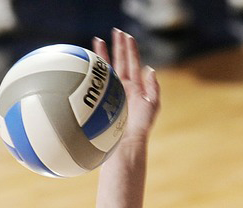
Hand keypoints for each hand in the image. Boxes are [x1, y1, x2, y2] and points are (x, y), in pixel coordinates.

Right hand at [93, 28, 159, 143]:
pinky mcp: (101, 99)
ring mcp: (111, 93)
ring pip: (107, 70)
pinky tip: (89, 62)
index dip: (130, 49)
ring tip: (98, 40)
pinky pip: (97, 83)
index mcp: (136, 88)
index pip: (132, 63)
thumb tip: (150, 68)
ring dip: (104, 55)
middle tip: (114, 31)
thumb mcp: (152, 105)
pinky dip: (93, 72)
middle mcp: (123, 88)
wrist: (124, 142)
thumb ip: (153, 87)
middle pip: (120, 62)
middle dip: (117, 46)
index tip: (126, 35)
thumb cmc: (140, 127)